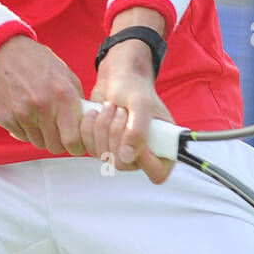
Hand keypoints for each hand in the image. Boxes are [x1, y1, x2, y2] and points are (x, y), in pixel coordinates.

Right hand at [0, 35, 85, 155]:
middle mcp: (44, 106)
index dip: (76, 145)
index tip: (74, 141)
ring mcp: (22, 114)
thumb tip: (86, 121)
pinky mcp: (4, 118)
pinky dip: (23, 129)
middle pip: (55, 146)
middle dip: (57, 142)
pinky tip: (22, 112)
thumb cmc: (32, 59)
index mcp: (63, 94)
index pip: (74, 139)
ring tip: (37, 116)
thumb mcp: (63, 72)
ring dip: (40, 135)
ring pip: (38, 143)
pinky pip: (20, 136)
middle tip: (55, 131)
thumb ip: (76, 98)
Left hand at [78, 58, 175, 184]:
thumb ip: (138, 130)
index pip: (157, 173)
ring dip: (103, 127)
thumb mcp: (141, 104)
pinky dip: (90, 127)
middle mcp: (143, 155)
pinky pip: (89, 148)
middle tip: (121, 111)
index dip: (144, 158)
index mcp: (163, 147)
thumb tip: (127, 156)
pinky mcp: (102, 147)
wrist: (117, 80)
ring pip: (104, 156)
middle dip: (116, 134)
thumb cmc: (134, 89)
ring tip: (111, 107)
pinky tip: (97, 112)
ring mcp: (121, 153)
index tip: (133, 133)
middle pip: (123, 164)